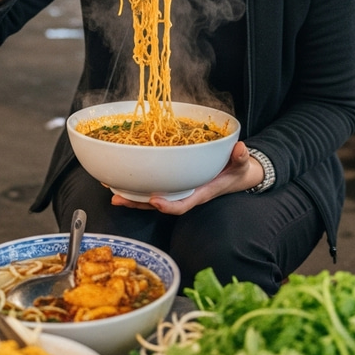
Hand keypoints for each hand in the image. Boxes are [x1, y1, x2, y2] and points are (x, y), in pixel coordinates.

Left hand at [110, 141, 261, 214]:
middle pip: (159, 204)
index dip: (169, 205)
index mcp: (201, 192)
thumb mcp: (241, 164)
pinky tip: (121, 181)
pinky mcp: (174, 183)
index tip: (156, 200)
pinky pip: (154, 186)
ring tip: (112, 191)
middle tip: (118, 197)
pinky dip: (137, 186)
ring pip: (151, 198)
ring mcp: (178, 190)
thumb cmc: (237, 170)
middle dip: (138, 203)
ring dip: (132, 196)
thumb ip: (241, 158)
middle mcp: (186, 193)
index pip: (183, 204)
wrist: (236, 174)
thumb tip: (241, 149)